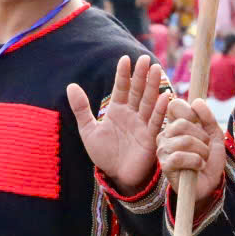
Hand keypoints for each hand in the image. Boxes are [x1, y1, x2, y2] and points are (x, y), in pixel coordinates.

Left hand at [67, 55, 168, 194]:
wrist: (116, 176)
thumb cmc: (104, 153)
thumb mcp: (88, 130)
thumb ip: (81, 108)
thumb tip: (71, 85)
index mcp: (117, 110)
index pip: (121, 88)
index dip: (123, 74)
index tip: (124, 59)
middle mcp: (132, 114)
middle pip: (138, 91)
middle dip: (141, 75)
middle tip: (145, 59)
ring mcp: (142, 125)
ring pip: (149, 102)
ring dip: (153, 87)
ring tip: (157, 70)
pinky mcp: (150, 138)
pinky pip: (156, 122)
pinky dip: (160, 110)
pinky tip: (164, 97)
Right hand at [157, 97, 226, 203]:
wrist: (210, 184)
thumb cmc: (209, 159)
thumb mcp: (214, 136)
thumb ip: (208, 118)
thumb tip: (197, 101)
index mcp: (175, 125)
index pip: (175, 105)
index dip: (190, 111)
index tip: (200, 124)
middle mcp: (165, 135)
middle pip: (182, 124)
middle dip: (202, 137)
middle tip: (205, 147)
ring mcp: (163, 150)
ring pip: (184, 141)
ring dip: (202, 151)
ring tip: (203, 159)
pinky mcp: (165, 165)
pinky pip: (180, 157)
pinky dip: (196, 162)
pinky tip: (198, 167)